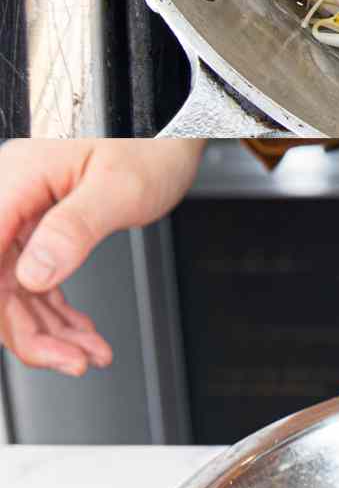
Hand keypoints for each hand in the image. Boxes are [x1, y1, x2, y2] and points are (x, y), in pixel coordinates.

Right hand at [0, 140, 204, 374]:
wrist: (173, 125)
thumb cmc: (153, 140)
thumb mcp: (120, 188)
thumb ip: (73, 229)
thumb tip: (34, 275)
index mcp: (16, 180)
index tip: (26, 342)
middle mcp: (12, 195)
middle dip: (33, 331)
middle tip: (74, 362)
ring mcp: (25, 211)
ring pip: (17, 287)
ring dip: (51, 328)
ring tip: (88, 355)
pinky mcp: (44, 223)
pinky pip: (38, 277)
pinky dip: (59, 311)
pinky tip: (81, 333)